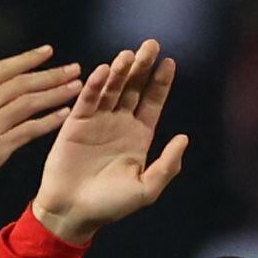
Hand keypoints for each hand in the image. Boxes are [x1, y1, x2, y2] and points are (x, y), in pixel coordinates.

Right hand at [0, 47, 79, 246]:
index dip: (25, 59)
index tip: (47, 52)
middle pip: (19, 83)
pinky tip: (64, 116)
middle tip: (74, 69)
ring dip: (55, 93)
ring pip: (27, 103)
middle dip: (50, 74)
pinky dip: (48, 121)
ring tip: (76, 88)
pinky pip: (28, 130)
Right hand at [33, 42, 188, 244]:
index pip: (153, 101)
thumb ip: (167, 165)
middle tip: (151, 44)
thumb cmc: (110, 205)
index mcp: (139, 136)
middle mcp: (119, 123)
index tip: (169, 62)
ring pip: (111, 89)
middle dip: (142, 66)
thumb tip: (184, 137)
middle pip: (134, 88)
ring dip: (120, 71)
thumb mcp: (146, 189)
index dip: (160, 82)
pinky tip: (104, 71)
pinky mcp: (75, 124)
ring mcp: (97, 121)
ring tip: (128, 55)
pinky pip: (87, 99)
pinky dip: (95, 85)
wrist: (73, 213)